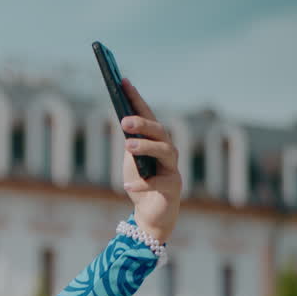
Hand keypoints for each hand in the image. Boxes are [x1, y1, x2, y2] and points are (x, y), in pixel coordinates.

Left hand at [119, 78, 180, 241]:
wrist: (150, 214)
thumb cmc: (141, 182)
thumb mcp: (131, 160)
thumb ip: (130, 142)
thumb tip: (124, 120)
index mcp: (156, 140)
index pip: (147, 115)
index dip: (136, 98)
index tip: (123, 81)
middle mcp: (168, 150)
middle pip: (159, 131)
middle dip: (142, 123)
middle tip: (124, 121)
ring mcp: (173, 168)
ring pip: (165, 151)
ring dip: (146, 147)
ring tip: (127, 146)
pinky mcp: (173, 188)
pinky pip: (158, 183)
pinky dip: (141, 184)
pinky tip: (126, 186)